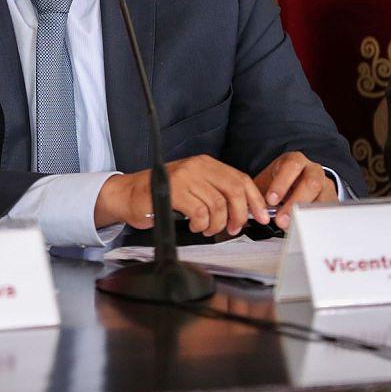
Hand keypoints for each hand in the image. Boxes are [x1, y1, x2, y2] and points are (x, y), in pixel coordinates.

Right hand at [95, 155, 269, 236]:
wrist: (129, 193)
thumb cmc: (162, 193)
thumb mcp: (193, 186)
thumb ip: (217, 192)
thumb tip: (245, 211)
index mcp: (206, 163)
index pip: (241, 179)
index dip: (255, 200)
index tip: (261, 216)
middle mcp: (197, 166)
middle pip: (234, 191)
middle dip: (239, 215)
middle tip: (234, 228)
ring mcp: (185, 177)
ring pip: (218, 206)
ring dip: (216, 224)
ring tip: (206, 228)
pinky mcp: (173, 191)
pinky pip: (199, 213)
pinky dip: (201, 224)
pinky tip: (193, 225)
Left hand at [253, 152, 337, 229]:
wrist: (295, 186)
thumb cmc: (279, 184)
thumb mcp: (268, 184)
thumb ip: (259, 194)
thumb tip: (250, 209)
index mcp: (295, 161)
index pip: (292, 166)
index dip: (281, 183)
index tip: (271, 200)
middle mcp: (313, 171)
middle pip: (311, 183)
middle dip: (295, 203)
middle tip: (280, 219)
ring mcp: (325, 186)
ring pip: (323, 199)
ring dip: (306, 216)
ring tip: (292, 227)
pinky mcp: (332, 201)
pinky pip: (327, 213)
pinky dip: (316, 223)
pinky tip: (305, 230)